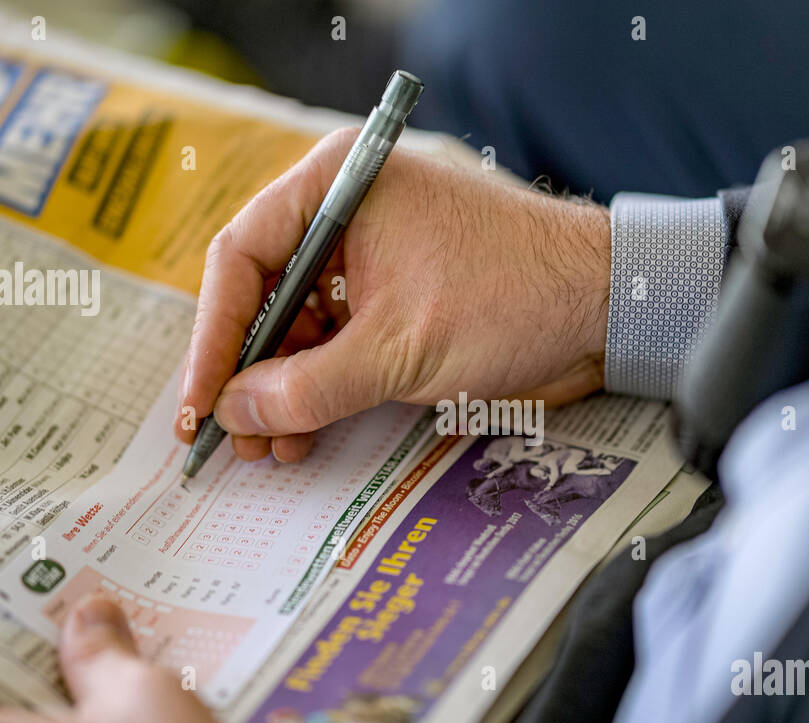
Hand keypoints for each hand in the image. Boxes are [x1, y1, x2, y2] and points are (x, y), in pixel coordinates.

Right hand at [175, 128, 610, 462]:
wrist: (609, 309)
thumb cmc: (514, 300)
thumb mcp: (398, 352)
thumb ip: (307, 388)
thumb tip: (233, 414)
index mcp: (340, 187)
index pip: (243, 255)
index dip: (214, 335)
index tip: (199, 401)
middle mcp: (349, 213)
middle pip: (265, 294)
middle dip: (248, 372)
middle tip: (229, 438)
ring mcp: (374, 257)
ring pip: (300, 326)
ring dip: (282, 390)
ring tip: (269, 449)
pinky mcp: (398, 298)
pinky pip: (339, 342)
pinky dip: (320, 388)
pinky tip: (304, 434)